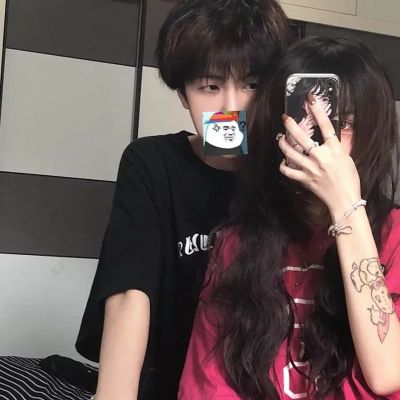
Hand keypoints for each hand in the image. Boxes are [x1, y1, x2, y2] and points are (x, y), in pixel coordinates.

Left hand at [278, 95, 360, 221]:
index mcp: (335, 150)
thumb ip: (334, 147)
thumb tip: (326, 138)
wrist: (345, 199)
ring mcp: (310, 168)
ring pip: (290, 152)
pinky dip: (283, 165)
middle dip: (291, 125)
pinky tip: (283, 161)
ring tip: (280, 138)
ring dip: (283, 143)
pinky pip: (288, 171)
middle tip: (285, 118)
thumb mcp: (346, 158)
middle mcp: (321, 157)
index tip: (310, 100)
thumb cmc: (349, 179)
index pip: (326, 126)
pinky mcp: (304, 179)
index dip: (317, 111)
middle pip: (302, 137)